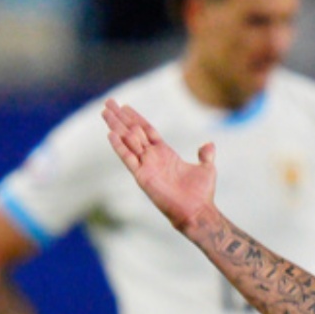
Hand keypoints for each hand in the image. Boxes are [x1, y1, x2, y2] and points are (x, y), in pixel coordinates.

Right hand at [102, 100, 214, 234]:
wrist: (197, 211)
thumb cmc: (202, 194)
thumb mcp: (206, 169)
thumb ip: (205, 155)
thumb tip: (209, 144)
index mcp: (165, 153)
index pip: (147, 130)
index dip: (136, 117)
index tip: (125, 106)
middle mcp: (153, 158)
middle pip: (133, 132)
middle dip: (120, 117)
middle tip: (108, 102)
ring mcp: (146, 166)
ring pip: (127, 141)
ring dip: (116, 126)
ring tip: (105, 112)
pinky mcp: (142, 176)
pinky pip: (128, 158)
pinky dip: (119, 146)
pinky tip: (111, 134)